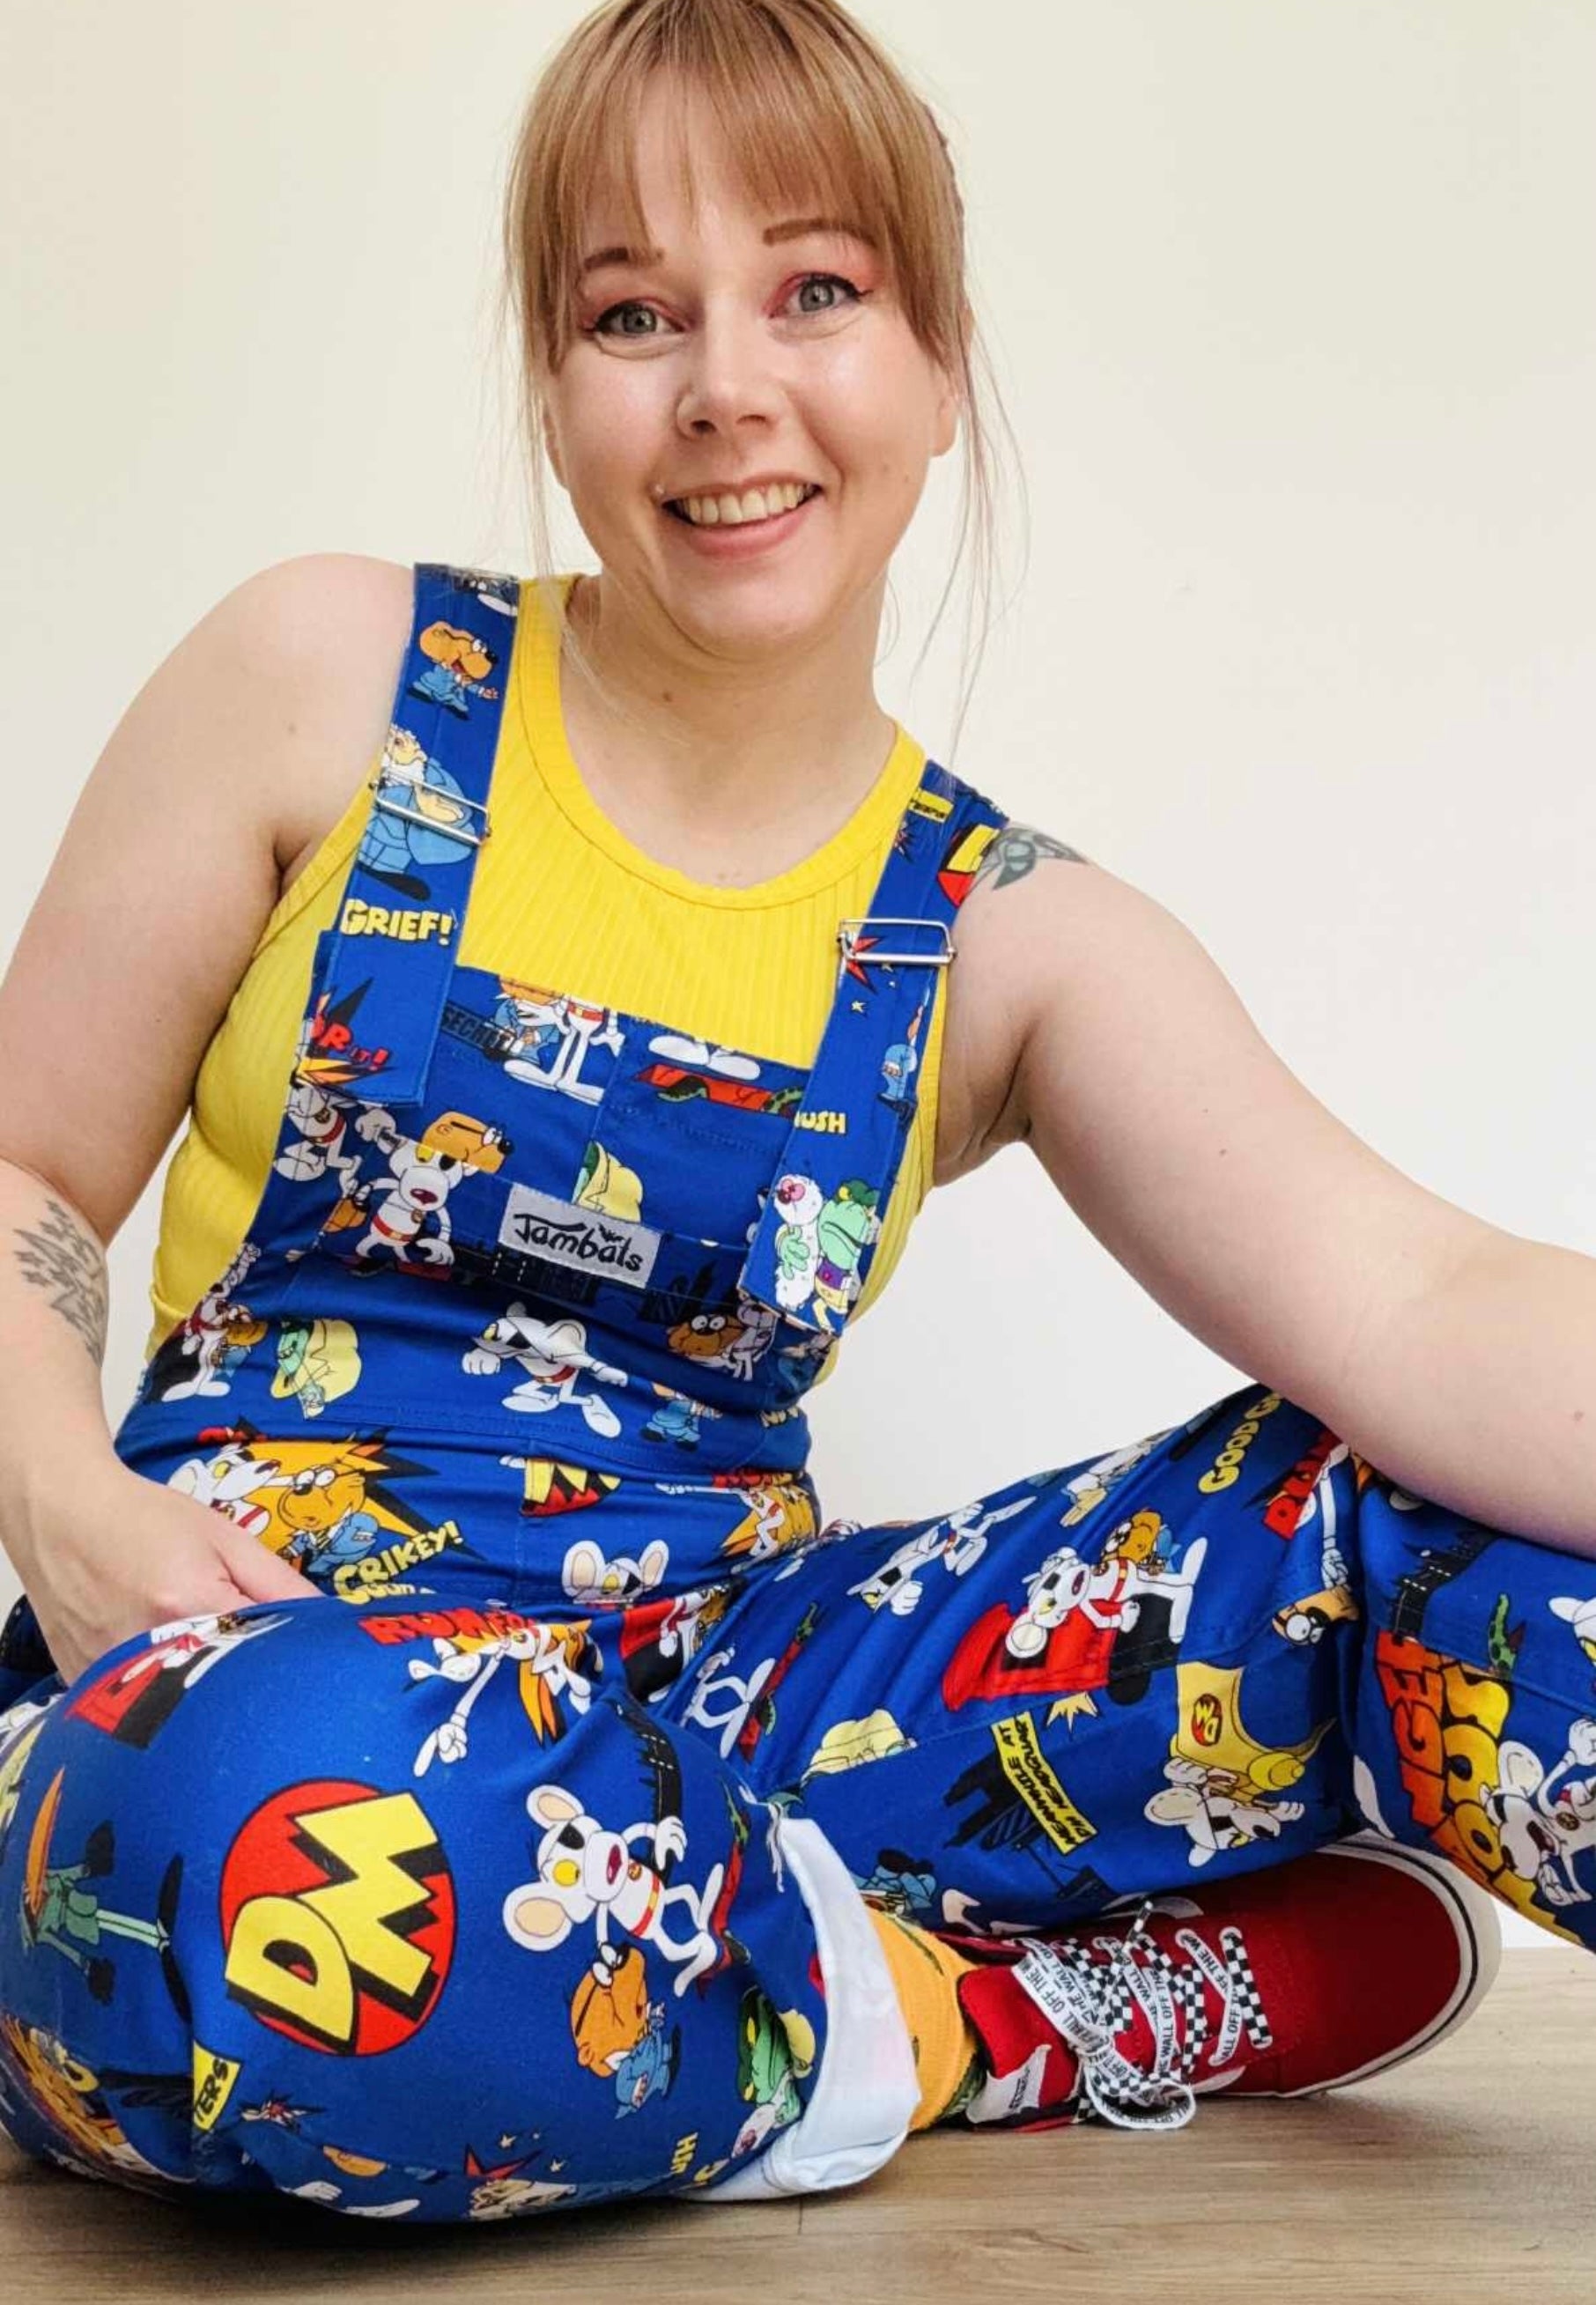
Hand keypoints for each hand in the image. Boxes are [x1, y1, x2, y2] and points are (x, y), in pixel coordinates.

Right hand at [11, 1454, 322, 1686]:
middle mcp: (146, 1649)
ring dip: (198, 1688)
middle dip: (241, 1679)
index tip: (294, 1655)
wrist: (62, 1517)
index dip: (283, 1657)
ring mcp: (107, 1676)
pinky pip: (136, 1706)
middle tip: (241, 1654)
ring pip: (176, 1704)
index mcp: (190, 1606)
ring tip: (195, 1650)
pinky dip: (158, 1691)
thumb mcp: (224, 1538)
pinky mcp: (84, 1689)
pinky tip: (158, 1660)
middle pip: (219, 1689)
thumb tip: (330, 1623)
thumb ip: (279, 1584)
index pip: (261, 1655)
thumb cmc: (145, 1520)